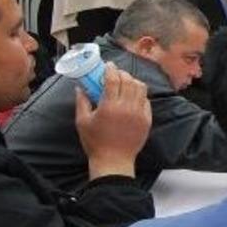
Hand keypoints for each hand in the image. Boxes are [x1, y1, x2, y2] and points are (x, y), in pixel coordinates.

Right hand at [75, 64, 151, 179]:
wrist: (114, 161)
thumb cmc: (95, 142)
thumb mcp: (82, 121)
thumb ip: (82, 102)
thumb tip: (79, 87)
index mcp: (110, 106)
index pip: (113, 79)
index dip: (111, 69)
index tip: (108, 65)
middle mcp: (127, 107)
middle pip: (128, 80)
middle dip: (122, 73)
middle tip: (115, 73)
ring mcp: (139, 113)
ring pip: (141, 88)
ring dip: (133, 82)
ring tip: (125, 83)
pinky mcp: (147, 120)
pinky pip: (147, 101)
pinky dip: (140, 95)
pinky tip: (133, 96)